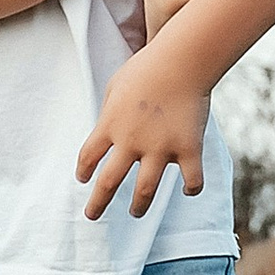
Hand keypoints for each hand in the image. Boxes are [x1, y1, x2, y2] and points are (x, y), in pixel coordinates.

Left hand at [79, 47, 211, 218]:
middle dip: (98, 204)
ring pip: (145, 191)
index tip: (83, 179)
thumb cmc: (147, 66)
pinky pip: (192, 180)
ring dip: (138, 207)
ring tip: (135, 213)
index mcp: (110, 124)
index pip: (88, 157)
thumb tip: (107, 129)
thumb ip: (110, 110)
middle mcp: (131, 141)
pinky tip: (189, 190)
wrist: (181, 58)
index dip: (83, 171)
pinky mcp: (189, 148)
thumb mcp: (116, 85)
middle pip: (108, 183)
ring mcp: (160, 148)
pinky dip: (191, 188)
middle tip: (92, 215)